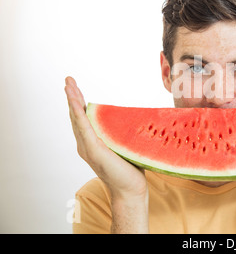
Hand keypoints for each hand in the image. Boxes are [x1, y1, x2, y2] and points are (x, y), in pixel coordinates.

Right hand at [64, 76, 147, 200]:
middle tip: (68, 80)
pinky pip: (84, 128)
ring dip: (73, 101)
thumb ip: (121, 132)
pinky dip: (78, 114)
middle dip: (72, 96)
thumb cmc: (130, 169)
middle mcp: (86, 144)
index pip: (82, 119)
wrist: (131, 189)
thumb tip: (132, 117)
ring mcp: (88, 148)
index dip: (77, 102)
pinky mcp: (94, 150)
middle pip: (76, 116)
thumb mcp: (124, 144)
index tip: (74, 87)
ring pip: (77, 119)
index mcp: (92, 143)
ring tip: (69, 86)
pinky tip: (75, 102)